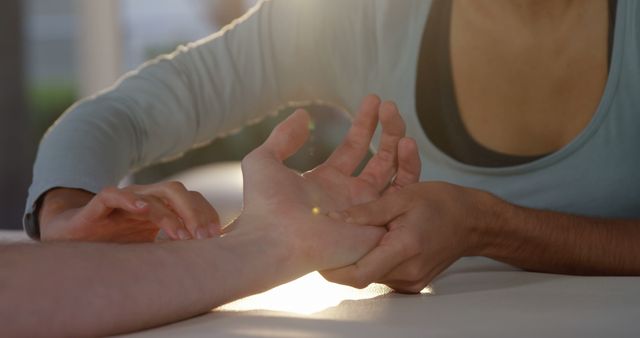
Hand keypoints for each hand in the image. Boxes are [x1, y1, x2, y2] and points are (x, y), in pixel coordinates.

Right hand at [39, 183, 220, 242]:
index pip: (192, 200)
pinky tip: (143, 209)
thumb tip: (207, 263)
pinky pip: (115, 195)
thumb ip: (175, 248)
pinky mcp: (100, 204)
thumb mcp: (151, 248)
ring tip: (181, 235)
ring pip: (153, 195)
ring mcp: (125, 199)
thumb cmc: (117, 243)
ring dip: (170, 214)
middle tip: (205, 237)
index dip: (206, 214)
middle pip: (177, 192)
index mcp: (163, 206)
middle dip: (195, 213)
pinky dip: (130, 199)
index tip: (217, 236)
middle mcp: (147, 198)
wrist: (74, 236)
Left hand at [228, 95, 421, 270]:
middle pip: (378, 159)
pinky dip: (408, 167)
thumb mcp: (264, 160)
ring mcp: (364, 210)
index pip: (353, 149)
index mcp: (326, 182)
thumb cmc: (264, 205)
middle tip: (390, 104)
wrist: (273, 240)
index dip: (364, 124)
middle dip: (387, 130)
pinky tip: (407, 142)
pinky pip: (401, 196)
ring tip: (398, 116)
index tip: (373, 100)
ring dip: (400, 144)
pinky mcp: (376, 223)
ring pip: (394, 174)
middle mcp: (348, 196)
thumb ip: (283, 137)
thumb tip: (302, 116)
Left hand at [323, 181, 497, 292]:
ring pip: (372, 276)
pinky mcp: (413, 282)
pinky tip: (372, 244)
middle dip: (343, 261)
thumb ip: (367, 211)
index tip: (319, 257)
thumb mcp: (403, 196)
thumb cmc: (442, 204)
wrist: (475, 222)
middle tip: (329, 243)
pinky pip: (384, 275)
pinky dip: (374, 261)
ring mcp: (412, 281)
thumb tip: (333, 218)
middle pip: (362, 276)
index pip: (358, 274)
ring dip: (359, 260)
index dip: (333, 270)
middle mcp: (407, 271)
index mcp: (404, 249)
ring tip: (349, 239)